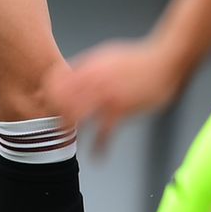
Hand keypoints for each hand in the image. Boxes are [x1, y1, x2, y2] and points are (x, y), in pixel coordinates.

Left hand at [48, 37, 183, 153]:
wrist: (163, 63)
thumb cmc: (137, 59)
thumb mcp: (106, 55)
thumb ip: (86, 66)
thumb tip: (69, 74)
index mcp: (88, 67)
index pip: (57, 81)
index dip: (49, 94)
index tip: (46, 104)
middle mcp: (93, 81)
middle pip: (62, 102)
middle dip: (56, 115)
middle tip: (54, 127)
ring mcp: (106, 97)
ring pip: (77, 118)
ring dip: (72, 132)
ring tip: (69, 142)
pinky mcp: (122, 111)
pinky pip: (105, 134)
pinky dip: (100, 148)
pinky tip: (97, 156)